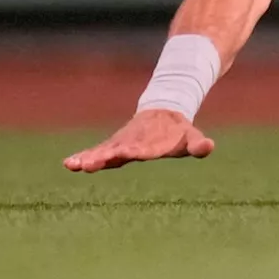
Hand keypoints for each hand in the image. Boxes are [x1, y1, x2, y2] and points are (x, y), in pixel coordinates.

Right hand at [63, 109, 214, 172]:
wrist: (164, 114)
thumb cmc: (179, 132)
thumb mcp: (191, 137)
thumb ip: (198, 144)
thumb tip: (209, 147)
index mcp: (151, 142)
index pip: (142, 148)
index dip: (135, 150)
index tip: (127, 153)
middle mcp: (132, 143)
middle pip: (117, 151)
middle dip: (104, 157)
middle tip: (89, 164)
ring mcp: (120, 144)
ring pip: (103, 151)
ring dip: (89, 158)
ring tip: (72, 165)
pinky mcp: (113, 147)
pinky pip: (96, 153)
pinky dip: (84, 157)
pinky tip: (69, 164)